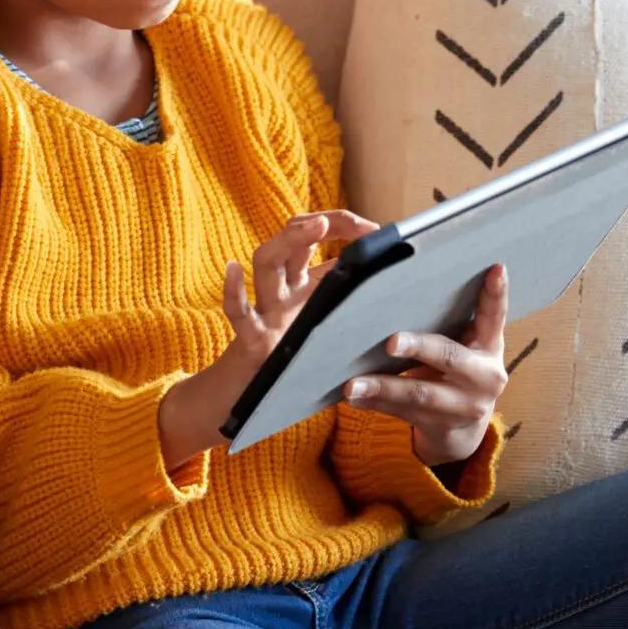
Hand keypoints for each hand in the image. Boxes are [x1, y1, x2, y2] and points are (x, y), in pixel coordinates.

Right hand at [158, 211, 377, 472]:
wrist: (239, 405)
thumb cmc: (286, 369)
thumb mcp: (318, 333)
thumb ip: (342, 313)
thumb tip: (394, 299)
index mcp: (298, 287)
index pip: (314, 240)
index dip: (341, 225)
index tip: (375, 228)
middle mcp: (280, 293)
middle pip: (291, 241)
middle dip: (320, 223)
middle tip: (355, 223)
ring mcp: (265, 313)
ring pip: (266, 263)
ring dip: (288, 241)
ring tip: (312, 226)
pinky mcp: (251, 342)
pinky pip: (239, 315)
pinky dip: (234, 293)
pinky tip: (234, 271)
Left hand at [344, 262, 508, 468]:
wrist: (464, 428)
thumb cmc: (457, 368)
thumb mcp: (466, 345)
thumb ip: (451, 320)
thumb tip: (405, 282)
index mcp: (490, 345)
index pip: (495, 314)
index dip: (496, 292)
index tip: (494, 268)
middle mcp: (484, 376)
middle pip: (450, 357)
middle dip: (420, 348)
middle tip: (391, 341)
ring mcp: (464, 405)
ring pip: (420, 394)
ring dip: (383, 388)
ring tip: (353, 385)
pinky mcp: (441, 426)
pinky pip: (403, 414)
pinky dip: (376, 404)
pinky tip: (354, 398)